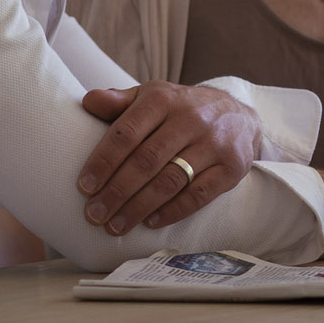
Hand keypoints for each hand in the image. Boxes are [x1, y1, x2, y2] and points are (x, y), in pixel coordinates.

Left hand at [76, 81, 262, 235]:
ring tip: (116, 226)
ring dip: (139, 207)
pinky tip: (151, 222)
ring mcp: (213, 144)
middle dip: (117, 191)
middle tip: (94, 215)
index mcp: (162, 99)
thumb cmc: (182, 109)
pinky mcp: (232, 167)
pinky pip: (199, 194)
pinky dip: (173, 211)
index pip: (127, 133)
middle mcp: (190, 119)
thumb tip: (88, 101)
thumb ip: (119, 102)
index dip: (103, 161)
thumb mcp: (152, 97)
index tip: (84, 186)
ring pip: (170, 181)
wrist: (238, 115)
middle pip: (146, 160)